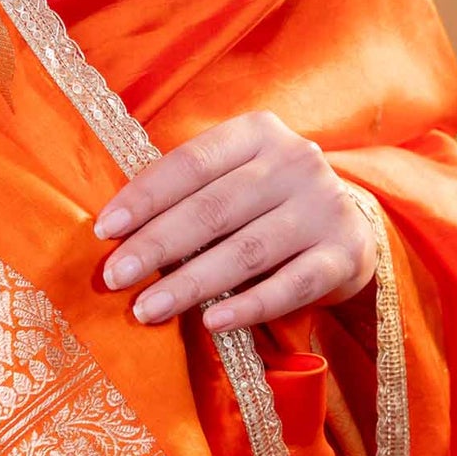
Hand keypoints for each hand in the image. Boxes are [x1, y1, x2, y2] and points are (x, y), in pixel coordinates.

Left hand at [93, 111, 376, 333]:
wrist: (352, 226)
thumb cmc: (268, 203)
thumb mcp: (234, 178)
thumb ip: (188, 194)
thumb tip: (117, 236)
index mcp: (258, 132)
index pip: (191, 163)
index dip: (145, 196)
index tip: (104, 230)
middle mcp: (295, 161)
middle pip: (213, 208)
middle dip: (156, 245)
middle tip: (115, 278)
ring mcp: (325, 206)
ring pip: (246, 249)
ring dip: (190, 284)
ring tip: (147, 309)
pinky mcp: (346, 252)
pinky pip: (291, 285)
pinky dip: (249, 306)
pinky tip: (211, 323)